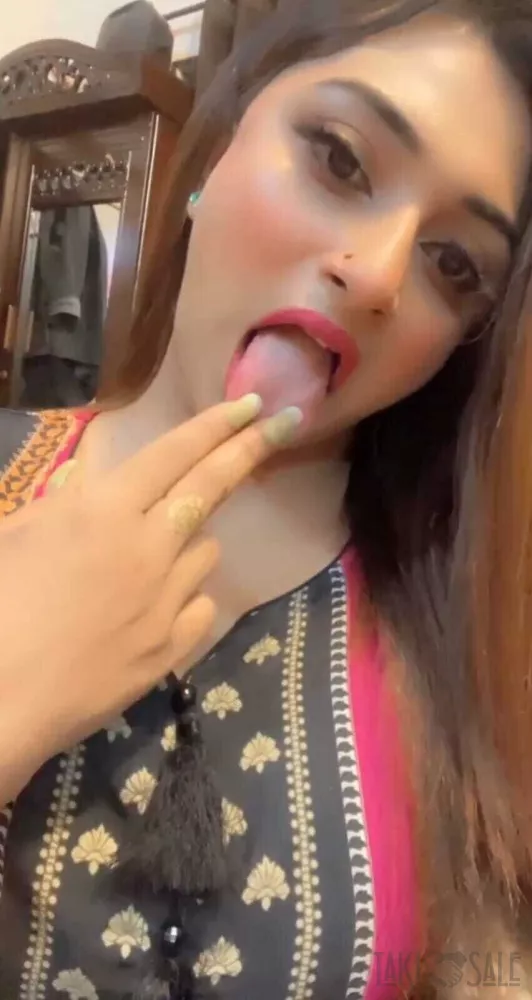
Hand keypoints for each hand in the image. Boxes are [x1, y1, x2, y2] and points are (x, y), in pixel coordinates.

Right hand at [0, 398, 300, 797]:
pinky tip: (152, 611)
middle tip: (284, 423)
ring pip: (206, 551)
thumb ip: (63, 500)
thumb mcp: (15, 534)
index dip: (216, 424)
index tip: (253, 404)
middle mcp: (149, 545)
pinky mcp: (175, 645)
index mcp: (106, 509)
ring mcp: (169, 597)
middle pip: (211, 487)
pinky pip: (201, 605)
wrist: (3, 698)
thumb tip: (90, 473)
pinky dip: (185, 599)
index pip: (175, 453)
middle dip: (250, 448)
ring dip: (189, 544)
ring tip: (147, 565)